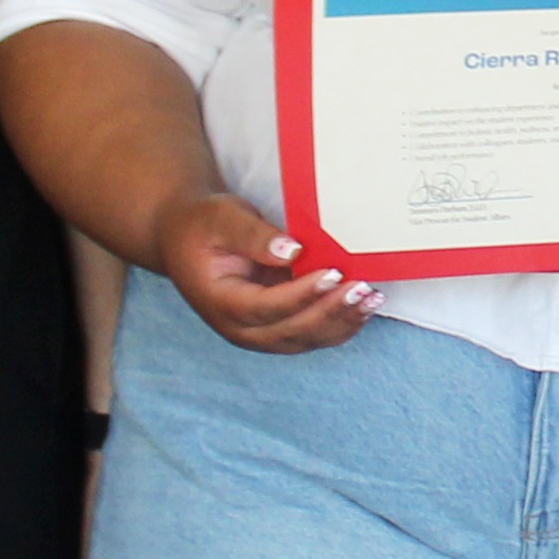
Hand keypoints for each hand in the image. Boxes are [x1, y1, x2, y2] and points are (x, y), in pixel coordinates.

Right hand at [150, 191, 372, 353]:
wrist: (186, 239)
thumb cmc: (202, 226)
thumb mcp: (221, 218)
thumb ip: (253, 236)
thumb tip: (292, 249)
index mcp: (220, 303)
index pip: (266, 308)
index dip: (301, 295)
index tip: (333, 274)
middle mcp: (240, 328)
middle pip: (290, 333)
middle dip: (330, 312)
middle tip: (362, 289)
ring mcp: (259, 333)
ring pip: (305, 339)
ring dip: (341, 322)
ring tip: (372, 298)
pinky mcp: (277, 328)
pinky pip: (312, 334)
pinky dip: (339, 324)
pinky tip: (364, 307)